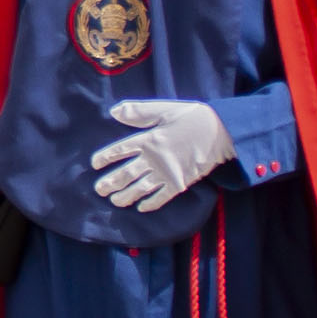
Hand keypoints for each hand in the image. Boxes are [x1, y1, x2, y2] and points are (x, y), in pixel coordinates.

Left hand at [88, 99, 234, 212]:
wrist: (222, 132)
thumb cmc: (192, 117)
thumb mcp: (164, 109)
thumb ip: (138, 112)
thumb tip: (114, 111)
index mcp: (149, 140)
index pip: (120, 150)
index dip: (105, 158)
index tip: (95, 164)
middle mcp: (154, 159)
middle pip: (126, 174)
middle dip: (110, 183)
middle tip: (99, 190)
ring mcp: (167, 173)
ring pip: (140, 188)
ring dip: (126, 196)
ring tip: (115, 201)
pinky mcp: (180, 183)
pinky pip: (162, 197)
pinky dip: (151, 203)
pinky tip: (141, 207)